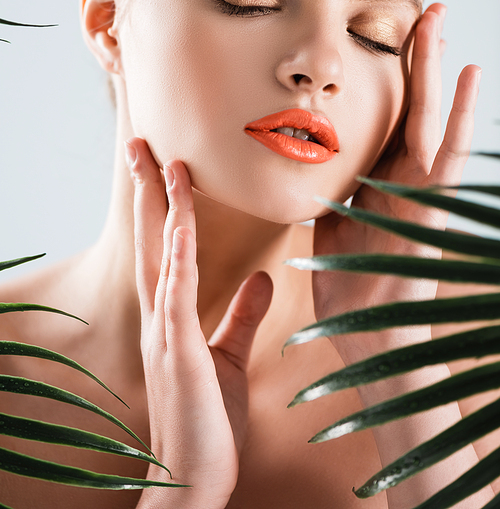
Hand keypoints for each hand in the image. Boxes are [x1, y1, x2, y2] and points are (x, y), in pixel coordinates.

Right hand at [125, 138, 272, 508]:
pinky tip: (181, 224)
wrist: (193, 480)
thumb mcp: (230, 357)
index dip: (164, 206)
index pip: (164, 248)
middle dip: (147, 190)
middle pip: (151, 239)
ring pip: (160, 254)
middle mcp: (160, 316)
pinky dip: (177, 256)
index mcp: (171, 317)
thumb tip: (262, 276)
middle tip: (141, 144)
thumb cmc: (208, 422)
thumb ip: (242, 314)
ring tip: (162, 161)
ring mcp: (164, 332)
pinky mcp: (177, 352)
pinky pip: (175, 294)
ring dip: (162, 207)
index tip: (166, 167)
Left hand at [312, 3, 480, 360]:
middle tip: (422, 9)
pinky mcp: (433, 203)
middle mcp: (402, 171)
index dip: (388, 74)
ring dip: (435, 67)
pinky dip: (464, 113)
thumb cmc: (345, 274)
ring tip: (439, 21)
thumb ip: (324, 181)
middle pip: (410, 101)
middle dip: (416, 56)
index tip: (385, 35)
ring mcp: (420, 184)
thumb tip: (299, 153)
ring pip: (430, 114)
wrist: (365, 325)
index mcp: (376, 171)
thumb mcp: (329, 215)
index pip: (385, 111)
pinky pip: (451, 151)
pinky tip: (471, 73)